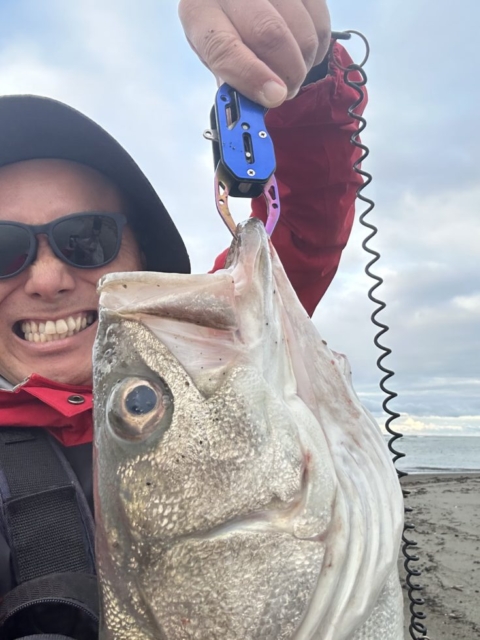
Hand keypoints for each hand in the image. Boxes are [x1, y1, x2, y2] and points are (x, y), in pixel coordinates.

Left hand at [178, 0, 330, 107]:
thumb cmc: (224, 27)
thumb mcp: (214, 52)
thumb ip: (231, 78)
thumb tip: (253, 107)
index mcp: (199, 11)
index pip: (223, 47)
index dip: (251, 76)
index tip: (274, 97)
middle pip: (270, 34)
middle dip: (286, 74)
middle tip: (286, 91)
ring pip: (302, 32)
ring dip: (303, 64)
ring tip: (290, 68)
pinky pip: (321, 23)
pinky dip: (317, 47)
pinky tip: (301, 50)